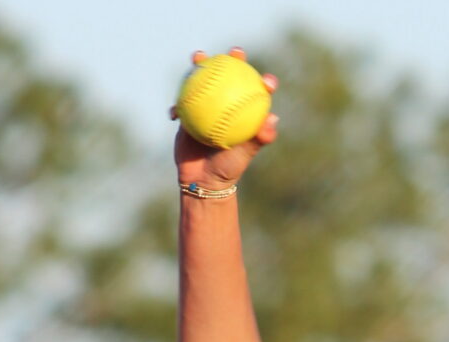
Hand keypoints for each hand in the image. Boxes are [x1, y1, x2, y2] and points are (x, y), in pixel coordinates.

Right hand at [171, 46, 277, 189]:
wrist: (204, 179)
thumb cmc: (227, 169)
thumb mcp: (243, 156)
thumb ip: (258, 139)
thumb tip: (273, 119)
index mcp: (242, 113)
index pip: (256, 94)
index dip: (264, 82)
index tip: (268, 81)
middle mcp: (225, 104)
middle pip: (230, 76)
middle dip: (233, 59)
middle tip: (235, 53)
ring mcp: (206, 106)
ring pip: (202, 79)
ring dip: (199, 64)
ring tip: (197, 57)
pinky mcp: (188, 111)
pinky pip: (181, 102)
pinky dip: (177, 105)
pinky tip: (175, 111)